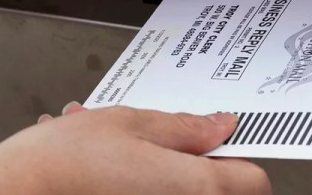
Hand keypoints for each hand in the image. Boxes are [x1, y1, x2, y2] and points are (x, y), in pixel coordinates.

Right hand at [0, 106, 271, 194]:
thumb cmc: (58, 165)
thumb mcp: (126, 124)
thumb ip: (182, 127)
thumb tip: (218, 126)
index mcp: (193, 188)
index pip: (253, 179)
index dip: (237, 155)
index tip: (219, 142)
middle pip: (217, 190)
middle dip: (190, 161)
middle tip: (161, 145)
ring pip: (175, 192)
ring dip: (159, 172)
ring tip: (121, 155)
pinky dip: (136, 185)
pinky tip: (107, 174)